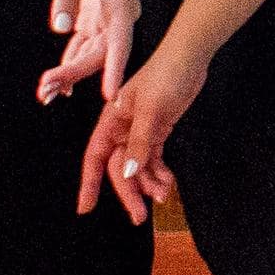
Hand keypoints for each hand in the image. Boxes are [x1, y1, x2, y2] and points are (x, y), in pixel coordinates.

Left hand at [42, 0, 138, 104]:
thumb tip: (60, 28)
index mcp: (122, 2)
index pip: (120, 42)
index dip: (114, 69)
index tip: (111, 94)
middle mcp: (120, 15)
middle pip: (101, 53)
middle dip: (75, 73)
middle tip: (47, 91)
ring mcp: (109, 18)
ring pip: (92, 53)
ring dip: (70, 72)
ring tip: (46, 91)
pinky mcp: (97, 17)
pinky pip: (84, 45)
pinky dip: (70, 60)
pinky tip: (56, 79)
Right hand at [77, 41, 206, 222]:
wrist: (189, 58)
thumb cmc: (165, 76)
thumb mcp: (151, 112)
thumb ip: (139, 144)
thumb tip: (127, 174)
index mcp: (111, 121)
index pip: (95, 157)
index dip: (89, 183)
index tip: (85, 208)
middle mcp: (122, 128)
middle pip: (118, 168)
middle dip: (128, 192)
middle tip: (139, 216)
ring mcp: (140, 131)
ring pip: (137, 167)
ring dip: (148, 183)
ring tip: (163, 194)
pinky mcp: (157, 131)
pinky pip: (153, 159)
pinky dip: (159, 172)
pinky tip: (167, 182)